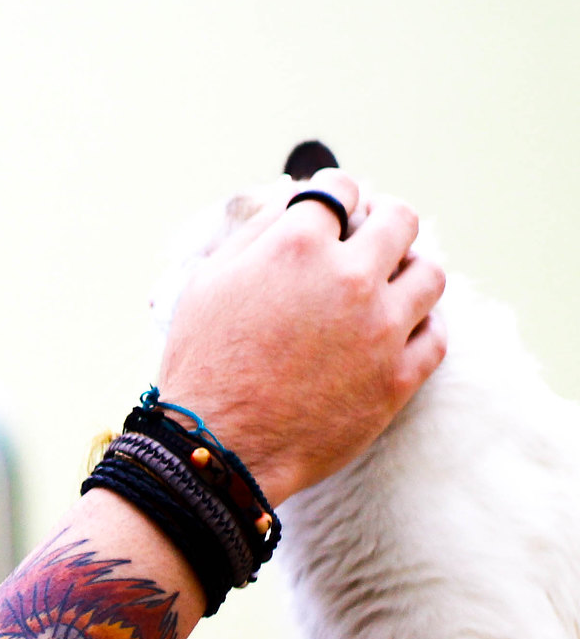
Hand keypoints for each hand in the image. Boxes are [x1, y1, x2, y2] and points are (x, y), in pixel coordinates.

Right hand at [157, 168, 447, 505]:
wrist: (216, 448)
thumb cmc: (203, 366)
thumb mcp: (208, 284)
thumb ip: (255, 235)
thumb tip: (293, 206)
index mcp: (296, 247)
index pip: (340, 190)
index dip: (337, 192)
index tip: (337, 203)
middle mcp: (348, 279)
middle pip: (399, 220)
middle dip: (384, 219)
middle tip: (372, 232)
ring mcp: (381, 330)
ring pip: (430, 274)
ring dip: (410, 269)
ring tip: (390, 282)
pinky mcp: (398, 379)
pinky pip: (436, 335)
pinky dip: (421, 324)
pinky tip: (400, 327)